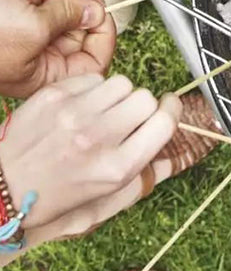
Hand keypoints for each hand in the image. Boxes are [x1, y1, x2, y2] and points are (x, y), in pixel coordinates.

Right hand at [0, 0, 112, 97]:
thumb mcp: (33, 25)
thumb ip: (71, 18)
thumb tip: (96, 11)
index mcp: (41, 75)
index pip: (93, 62)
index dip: (102, 35)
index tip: (101, 13)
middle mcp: (34, 59)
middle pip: (79, 32)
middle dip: (73, 8)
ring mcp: (23, 37)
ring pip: (60, 12)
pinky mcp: (11, 18)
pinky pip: (36, 0)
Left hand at [0, 74, 179, 245]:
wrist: (2, 188)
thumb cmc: (56, 193)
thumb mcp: (107, 191)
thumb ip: (145, 164)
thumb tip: (173, 137)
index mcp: (116, 168)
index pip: (165, 122)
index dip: (171, 110)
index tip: (167, 107)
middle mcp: (98, 139)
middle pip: (146, 99)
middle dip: (142, 106)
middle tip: (126, 118)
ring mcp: (75, 114)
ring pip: (123, 83)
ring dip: (119, 95)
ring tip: (102, 111)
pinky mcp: (55, 96)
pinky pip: (95, 78)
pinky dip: (94, 89)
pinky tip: (81, 107)